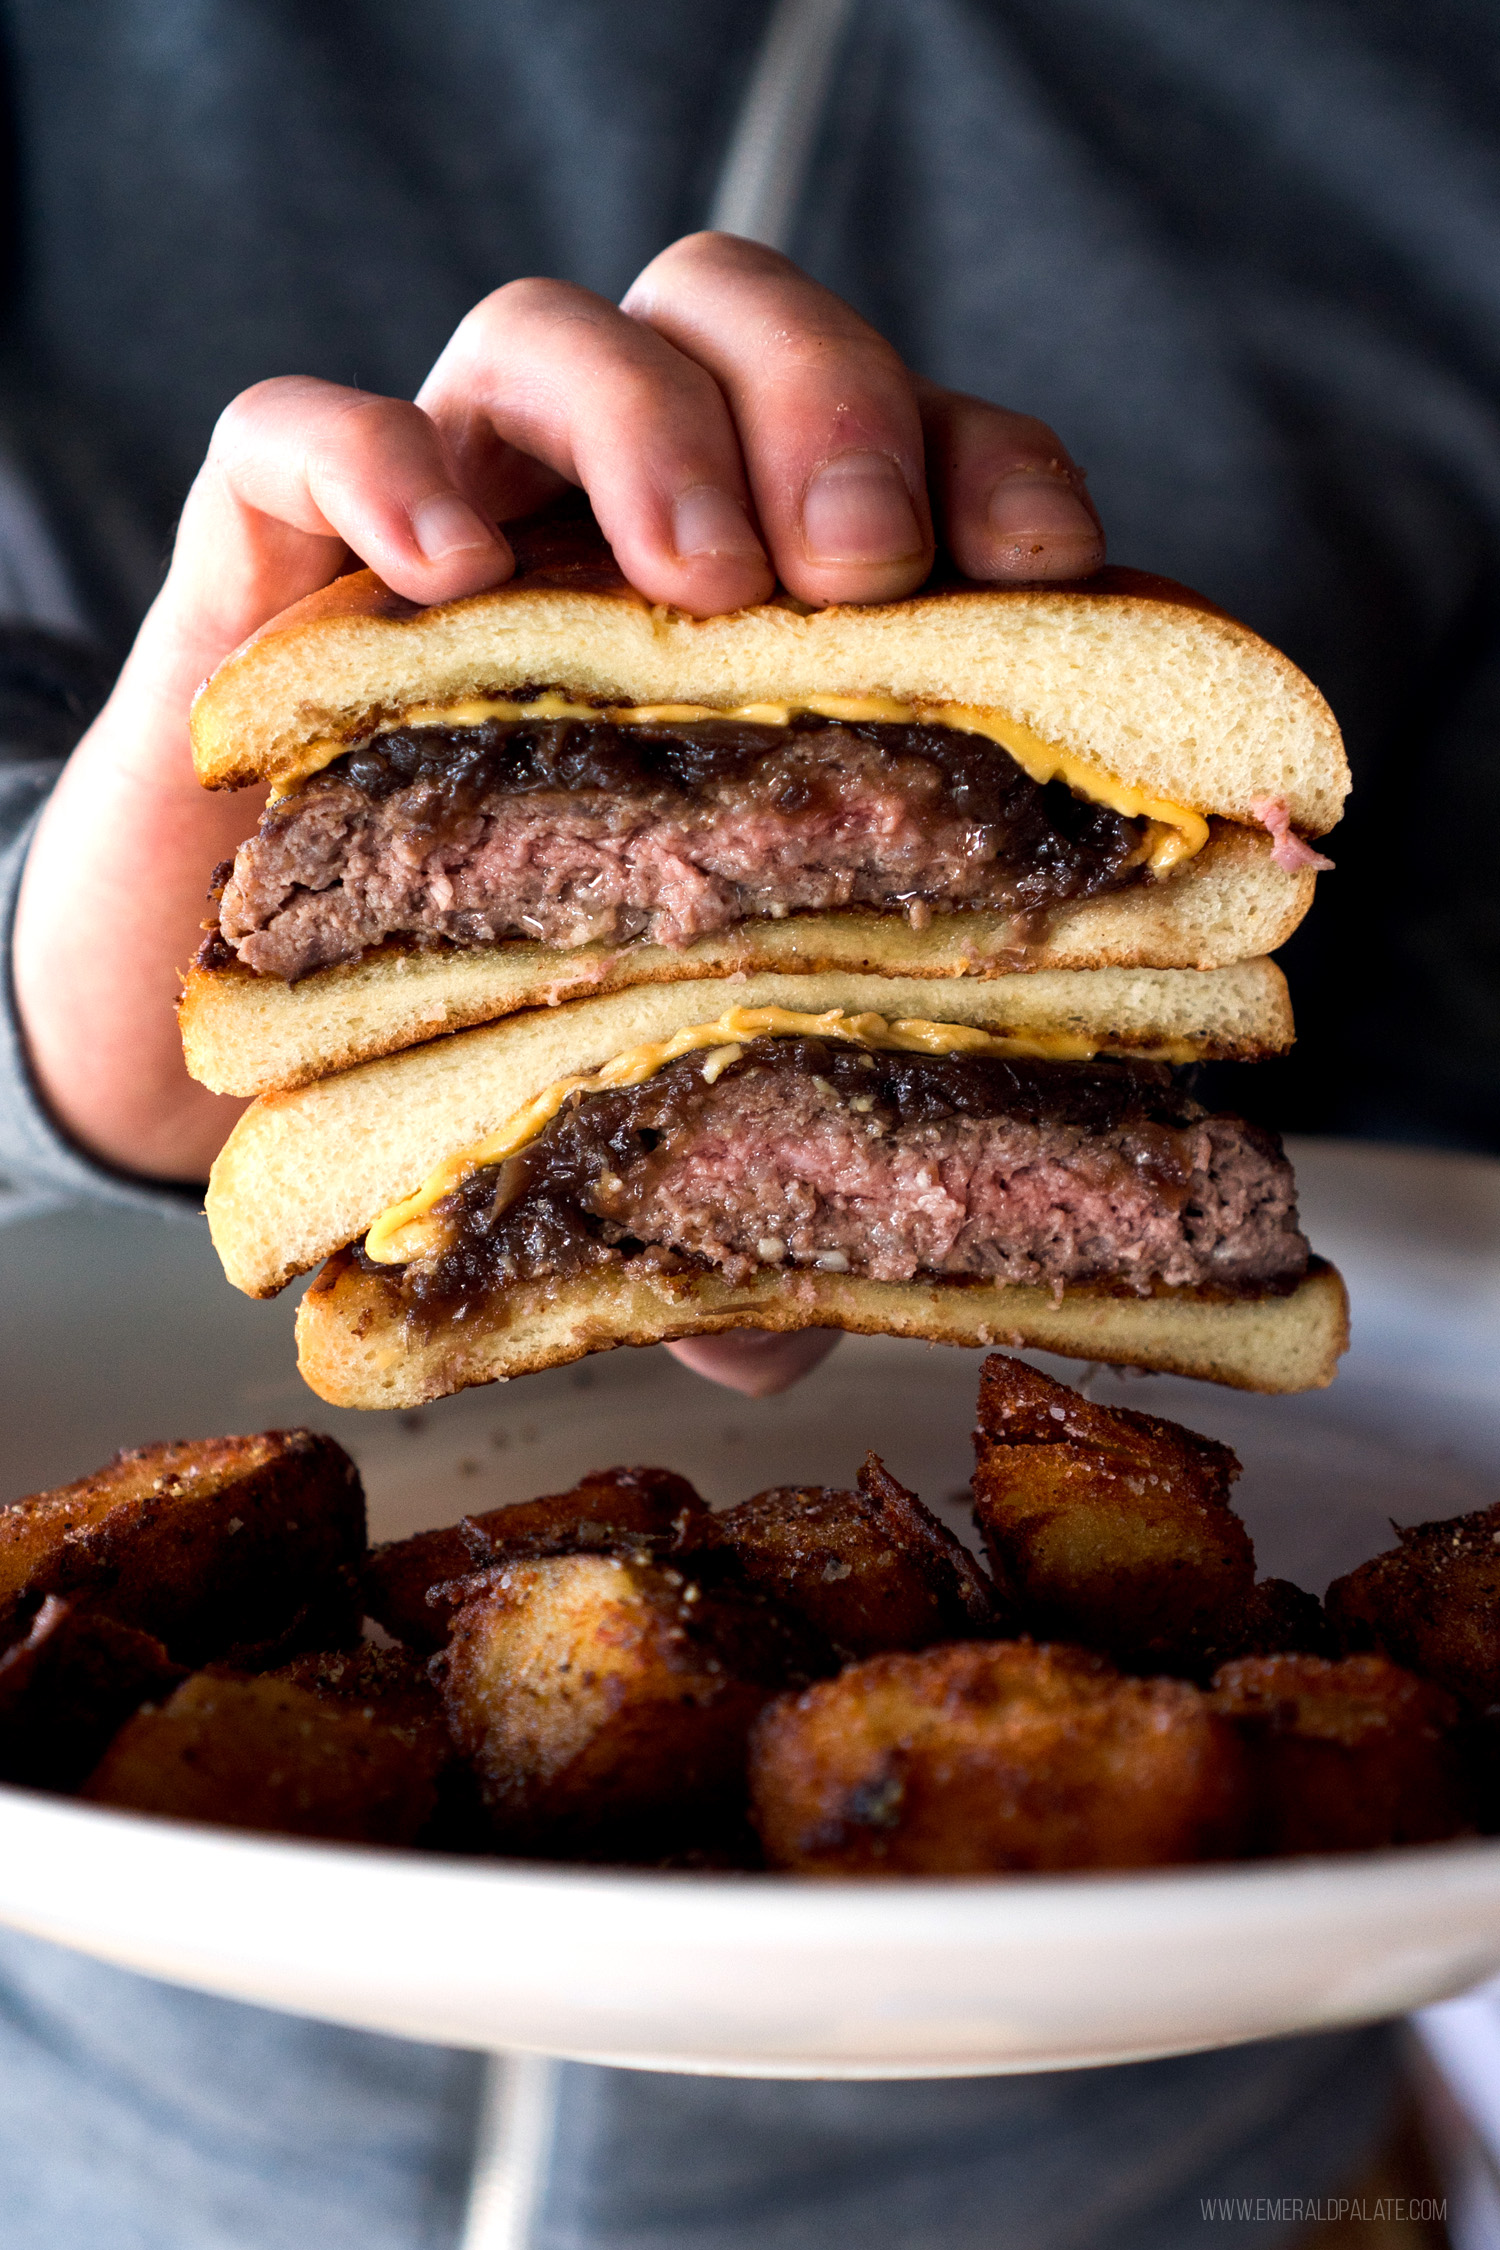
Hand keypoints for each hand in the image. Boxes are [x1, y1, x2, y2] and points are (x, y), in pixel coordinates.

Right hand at [11, 232, 1101, 1390]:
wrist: (214, 978)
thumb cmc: (457, 997)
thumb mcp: (620, 1089)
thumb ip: (710, 1182)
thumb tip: (796, 1342)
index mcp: (755, 615)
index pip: (914, 458)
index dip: (993, 475)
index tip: (1044, 569)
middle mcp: (614, 524)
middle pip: (750, 326)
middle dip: (835, 409)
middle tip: (852, 575)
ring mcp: (449, 513)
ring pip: (557, 334)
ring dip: (646, 423)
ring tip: (689, 580)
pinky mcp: (272, 543)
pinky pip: (299, 429)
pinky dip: (371, 461)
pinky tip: (432, 567)